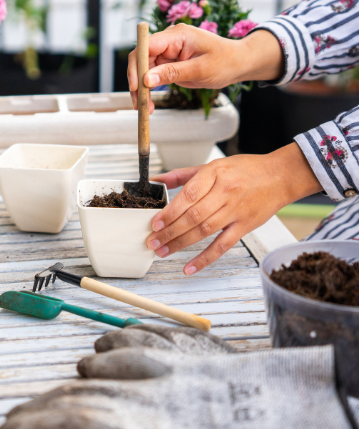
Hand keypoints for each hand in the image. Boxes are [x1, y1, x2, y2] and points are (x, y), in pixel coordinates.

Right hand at [127, 24, 283, 111]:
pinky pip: (152, 76)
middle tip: (139, 104)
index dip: (136, 66)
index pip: (146, 46)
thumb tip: (147, 79)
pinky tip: (149, 103)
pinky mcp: (169, 63)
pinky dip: (149, 90)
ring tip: (145, 108)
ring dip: (142, 89)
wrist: (238, 63)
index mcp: (177, 35)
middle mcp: (169, 41)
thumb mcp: (200, 70)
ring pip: (144, 70)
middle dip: (137, 82)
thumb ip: (172, 73)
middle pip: (141, 59)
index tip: (136, 86)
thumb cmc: (225, 61)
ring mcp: (168, 52)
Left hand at [146, 143, 321, 274]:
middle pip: (193, 216)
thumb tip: (157, 181)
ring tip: (163, 252)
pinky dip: (205, 258)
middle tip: (152, 242)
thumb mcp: (213, 165)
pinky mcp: (244, 226)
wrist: (280, 176)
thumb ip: (183, 174)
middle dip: (170, 231)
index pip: (188, 195)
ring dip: (180, 244)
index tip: (155, 223)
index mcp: (214, 174)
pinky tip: (189, 267)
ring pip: (204, 231)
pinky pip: (222, 245)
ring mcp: (235, 211)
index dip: (170, 211)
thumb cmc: (245, 169)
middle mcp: (225, 192)